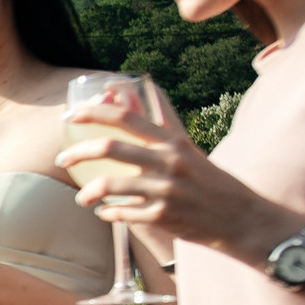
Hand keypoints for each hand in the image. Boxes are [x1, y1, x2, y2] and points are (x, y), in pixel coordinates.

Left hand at [57, 100, 293, 258]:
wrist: (242, 219)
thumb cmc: (211, 181)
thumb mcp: (190, 148)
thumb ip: (165, 122)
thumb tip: (148, 85)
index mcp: (173, 142)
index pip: (126, 119)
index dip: (94, 113)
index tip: (70, 116)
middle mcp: (168, 163)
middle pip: (109, 149)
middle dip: (77, 153)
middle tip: (62, 160)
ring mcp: (165, 191)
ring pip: (110, 186)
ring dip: (88, 193)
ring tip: (82, 198)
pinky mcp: (163, 217)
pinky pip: (122, 213)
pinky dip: (109, 213)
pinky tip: (106, 213)